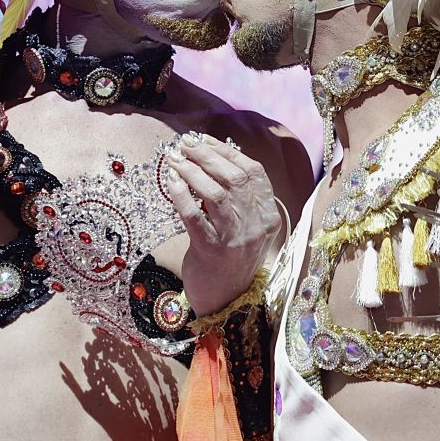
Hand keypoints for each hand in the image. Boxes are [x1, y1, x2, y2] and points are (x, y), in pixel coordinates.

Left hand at [161, 135, 277, 315]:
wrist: (223, 301)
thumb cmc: (229, 258)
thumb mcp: (244, 226)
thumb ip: (238, 198)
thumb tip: (212, 157)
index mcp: (268, 216)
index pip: (253, 172)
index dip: (227, 151)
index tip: (204, 139)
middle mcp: (256, 226)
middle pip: (235, 178)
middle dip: (208, 155)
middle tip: (186, 144)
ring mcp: (236, 240)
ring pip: (217, 194)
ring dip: (194, 171)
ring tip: (176, 158)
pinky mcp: (211, 251)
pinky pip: (194, 215)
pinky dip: (181, 194)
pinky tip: (170, 181)